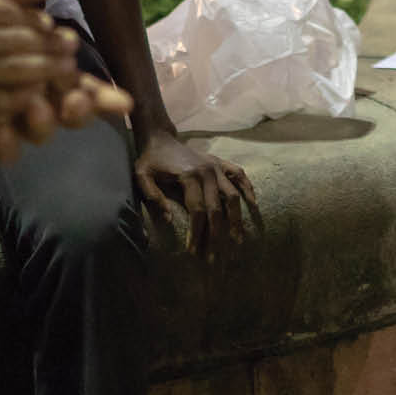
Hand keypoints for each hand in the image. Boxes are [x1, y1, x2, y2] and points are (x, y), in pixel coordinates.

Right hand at [0, 0, 80, 133]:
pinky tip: (31, 102)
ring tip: (65, 75)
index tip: (48, 20)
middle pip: (14, 39)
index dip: (29, 16)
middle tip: (71, 49)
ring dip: (41, 72)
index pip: (2, 9)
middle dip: (45, 44)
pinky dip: (14, 101)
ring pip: (10, 71)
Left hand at [0, 71, 134, 162]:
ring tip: (34, 108)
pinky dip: (3, 144)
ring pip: (37, 132)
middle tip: (75, 102)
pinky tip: (0, 131)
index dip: (102, 93)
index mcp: (41, 64)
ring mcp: (4, 115)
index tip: (120, 99)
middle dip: (77, 111)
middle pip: (67, 112)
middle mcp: (30, 92)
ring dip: (42, 123)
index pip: (81, 82)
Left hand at [133, 130, 256, 253]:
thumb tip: (169, 220)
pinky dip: (248, 189)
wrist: (160, 137)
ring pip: (233, 196)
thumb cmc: (150, 160)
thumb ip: (153, 197)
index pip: (197, 210)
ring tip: (238, 240)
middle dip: (217, 235)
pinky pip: (239, 175)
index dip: (197, 232)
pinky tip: (253, 205)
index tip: (194, 251)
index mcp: (188, 176)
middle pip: (217, 208)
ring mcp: (216, 166)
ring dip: (236, 219)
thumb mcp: (142, 176)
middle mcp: (207, 171)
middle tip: (216, 256)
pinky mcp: (220, 162)